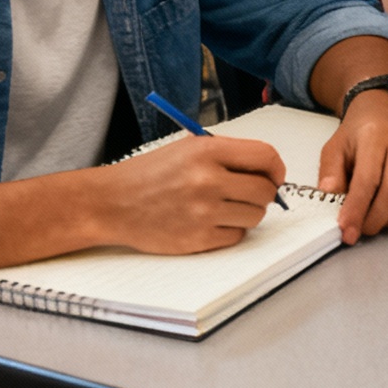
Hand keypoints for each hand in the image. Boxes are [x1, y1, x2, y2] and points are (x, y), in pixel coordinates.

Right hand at [103, 135, 287, 253]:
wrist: (111, 203)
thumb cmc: (150, 174)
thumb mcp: (188, 148)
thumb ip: (228, 155)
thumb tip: (269, 172)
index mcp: (207, 151)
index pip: (266, 157)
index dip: (276, 168)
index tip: (274, 176)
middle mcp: (208, 180)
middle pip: (265, 191)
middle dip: (263, 193)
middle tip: (247, 193)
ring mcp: (203, 212)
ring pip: (255, 216)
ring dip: (247, 213)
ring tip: (224, 207)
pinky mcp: (198, 239)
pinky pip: (236, 236)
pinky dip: (230, 231)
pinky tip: (210, 222)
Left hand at [320, 88, 387, 243]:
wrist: (386, 109)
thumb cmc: (359, 132)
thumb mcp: (334, 147)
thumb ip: (330, 172)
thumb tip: (329, 197)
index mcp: (375, 134)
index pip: (368, 179)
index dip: (357, 209)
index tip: (347, 230)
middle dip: (375, 219)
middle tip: (361, 230)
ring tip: (376, 221)